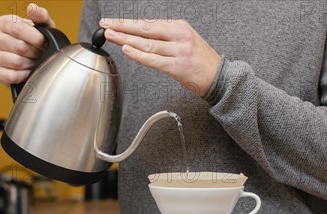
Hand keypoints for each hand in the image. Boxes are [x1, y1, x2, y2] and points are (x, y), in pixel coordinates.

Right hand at [0, 3, 55, 84]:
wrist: (32, 59)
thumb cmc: (36, 41)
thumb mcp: (43, 26)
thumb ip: (40, 16)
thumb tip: (32, 8)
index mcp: (3, 23)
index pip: (18, 28)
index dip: (35, 38)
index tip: (43, 42)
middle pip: (19, 47)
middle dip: (35, 52)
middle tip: (39, 53)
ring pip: (16, 62)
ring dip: (30, 64)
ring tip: (33, 61)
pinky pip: (12, 76)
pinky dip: (24, 75)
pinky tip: (27, 71)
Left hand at [100, 19, 221, 96]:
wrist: (220, 78)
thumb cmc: (201, 62)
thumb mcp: (186, 41)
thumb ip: (165, 37)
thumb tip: (140, 36)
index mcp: (180, 27)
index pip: (149, 23)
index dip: (128, 22)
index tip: (114, 22)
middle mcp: (179, 36)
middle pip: (144, 29)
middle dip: (122, 27)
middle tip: (106, 25)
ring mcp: (178, 51)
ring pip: (146, 43)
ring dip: (126, 39)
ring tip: (111, 36)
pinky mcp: (177, 66)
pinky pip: (153, 60)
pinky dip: (138, 54)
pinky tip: (127, 49)